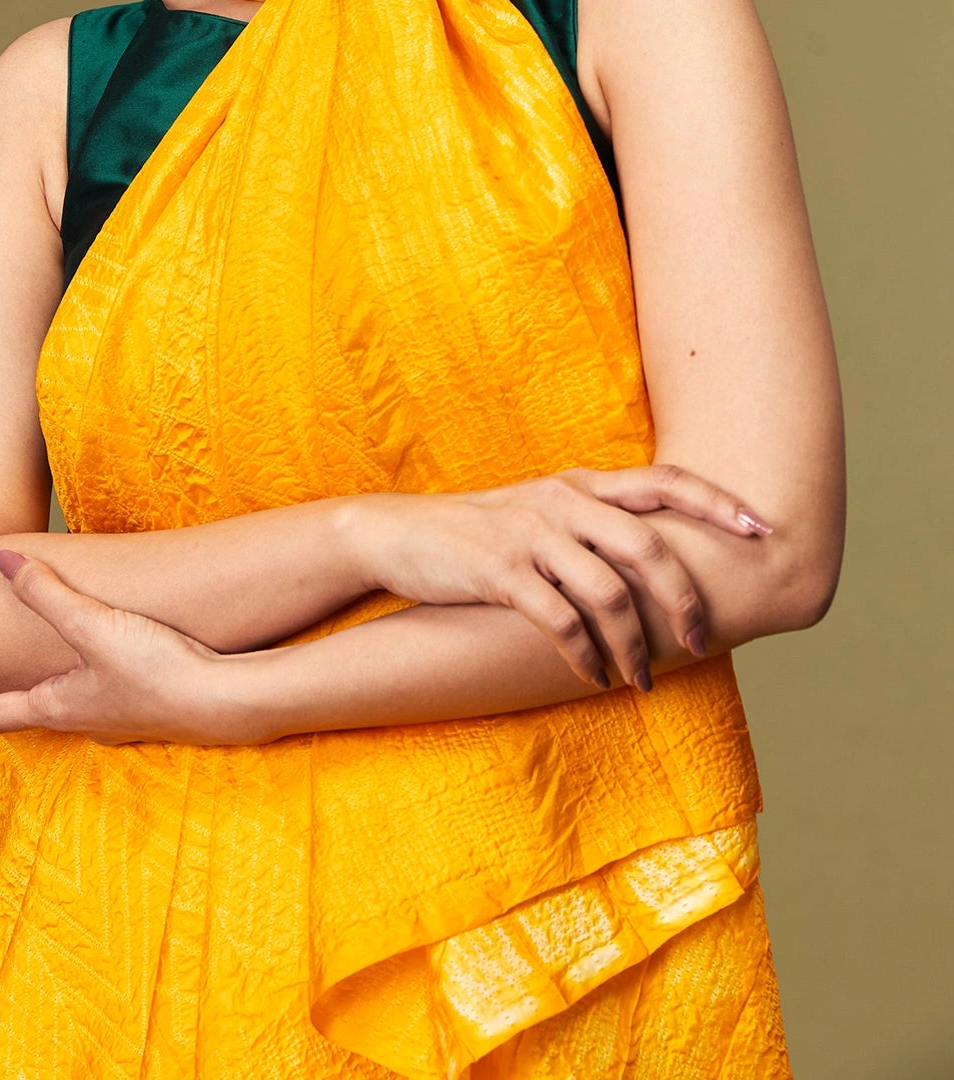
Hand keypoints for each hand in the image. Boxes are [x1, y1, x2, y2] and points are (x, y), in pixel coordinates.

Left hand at [0, 551, 267, 745]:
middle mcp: (82, 719)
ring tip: (33, 684)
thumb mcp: (93, 625)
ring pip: (67, 707)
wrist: (224, 704)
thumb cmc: (156, 670)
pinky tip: (104, 674)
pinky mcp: (149, 709)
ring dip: (44, 696)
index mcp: (58, 705)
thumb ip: (46, 592)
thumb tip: (1, 561)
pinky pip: (104, 700)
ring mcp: (118, 719)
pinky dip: (86, 688)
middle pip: (27, 712)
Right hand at [340, 464, 774, 692]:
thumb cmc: (481, 532)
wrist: (398, 534)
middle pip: (649, 545)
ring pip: (609, 592)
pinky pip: (561, 621)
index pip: (664, 482)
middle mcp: (563, 501)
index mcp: (581, 484)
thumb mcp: (542, 513)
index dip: (717, 503)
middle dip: (684, 600)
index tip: (763, 531)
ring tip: (639, 679)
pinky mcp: (500, 571)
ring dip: (635, 644)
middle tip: (702, 642)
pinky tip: (593, 677)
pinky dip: (585, 655)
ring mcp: (531, 534)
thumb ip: (594, 524)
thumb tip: (659, 562)